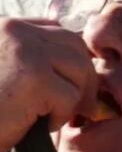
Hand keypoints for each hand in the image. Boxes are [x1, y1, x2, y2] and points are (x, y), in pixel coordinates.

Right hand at [0, 18, 99, 151]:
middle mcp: (15, 31)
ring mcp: (25, 51)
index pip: (54, 29)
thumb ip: (26, 58)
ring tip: (50, 115)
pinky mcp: (34, 78)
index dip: (69, 56)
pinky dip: (59, 116)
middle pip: (73, 44)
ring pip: (79, 68)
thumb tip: (77, 61)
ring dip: (73, 97)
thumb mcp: (1, 72)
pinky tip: (36, 125)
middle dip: (84, 75)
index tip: (72, 81)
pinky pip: (69, 96)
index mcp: (3, 26)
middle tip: (81, 104)